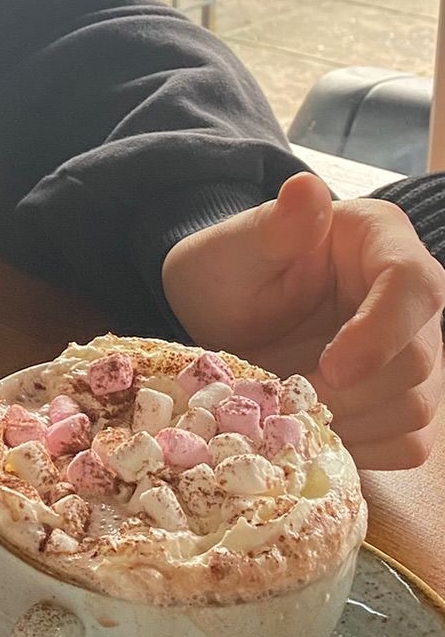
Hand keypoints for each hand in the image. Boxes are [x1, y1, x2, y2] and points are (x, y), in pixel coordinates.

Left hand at [161, 173, 444, 468]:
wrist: (218, 315)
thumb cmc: (228, 270)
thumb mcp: (235, 246)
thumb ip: (273, 226)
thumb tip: (305, 188)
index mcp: (381, 241)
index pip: (414, 287)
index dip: (381, 334)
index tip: (331, 369)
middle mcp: (412, 298)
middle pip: (418, 361)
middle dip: (348, 392)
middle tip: (281, 395)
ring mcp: (414, 351)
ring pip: (416, 408)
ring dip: (348, 423)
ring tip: (286, 409)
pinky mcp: (403, 399)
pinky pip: (407, 443)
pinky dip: (358, 448)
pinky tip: (311, 431)